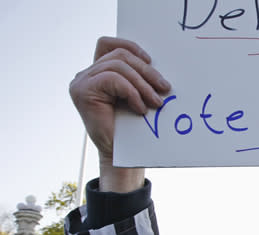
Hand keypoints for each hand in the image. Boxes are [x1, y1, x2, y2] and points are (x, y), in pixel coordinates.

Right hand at [69, 36, 170, 191]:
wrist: (119, 155)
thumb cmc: (131, 128)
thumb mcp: (137, 96)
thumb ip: (138, 78)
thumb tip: (159, 64)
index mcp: (98, 71)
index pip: (110, 44)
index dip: (130, 46)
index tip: (151, 61)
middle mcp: (86, 74)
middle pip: (120, 56)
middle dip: (146, 71)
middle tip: (165, 88)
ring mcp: (82, 81)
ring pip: (119, 67)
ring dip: (143, 85)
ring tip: (156, 102)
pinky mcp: (82, 91)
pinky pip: (113, 79)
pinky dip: (132, 92)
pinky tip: (140, 108)